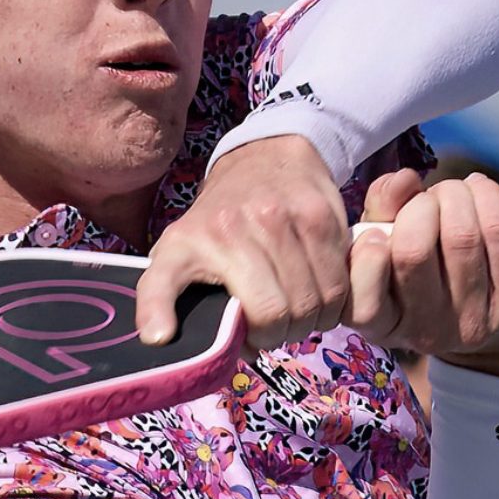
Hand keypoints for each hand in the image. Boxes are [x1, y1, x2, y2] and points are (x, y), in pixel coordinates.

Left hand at [137, 135, 349, 350]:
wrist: (264, 159)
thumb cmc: (218, 221)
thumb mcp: (176, 251)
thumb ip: (164, 295)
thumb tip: (160, 339)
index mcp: (190, 244)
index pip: (173, 288)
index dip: (187, 322)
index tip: (187, 339)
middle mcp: (234, 229)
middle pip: (277, 316)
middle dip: (278, 335)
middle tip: (274, 329)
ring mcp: (281, 220)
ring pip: (313, 305)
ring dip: (309, 323)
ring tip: (296, 314)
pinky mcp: (319, 218)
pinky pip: (338, 285)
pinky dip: (333, 304)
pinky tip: (318, 296)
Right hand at [345, 169, 498, 379]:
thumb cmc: (432, 267)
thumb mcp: (392, 244)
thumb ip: (382, 209)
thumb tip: (403, 180)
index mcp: (383, 325)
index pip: (362, 303)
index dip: (365, 258)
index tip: (377, 233)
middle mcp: (425, 332)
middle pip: (413, 252)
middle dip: (419, 207)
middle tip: (425, 201)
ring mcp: (474, 322)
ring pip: (461, 236)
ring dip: (454, 195)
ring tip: (453, 194)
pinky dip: (486, 195)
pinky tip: (479, 190)